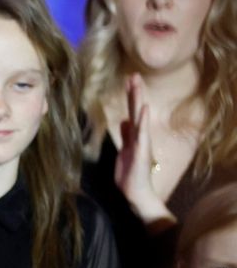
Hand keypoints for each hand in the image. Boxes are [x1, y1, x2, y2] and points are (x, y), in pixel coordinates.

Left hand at [114, 74, 174, 227]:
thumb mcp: (125, 150)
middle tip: (134, 74)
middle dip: (135, 92)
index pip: (131, 111)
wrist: (136, 192)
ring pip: (139, 118)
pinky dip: (142, 121)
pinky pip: (143, 134)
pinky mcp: (142, 152)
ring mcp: (141, 143)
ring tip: (136, 84)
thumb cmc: (130, 173)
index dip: (130, 96)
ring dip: (138, 101)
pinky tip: (143, 109)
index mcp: (134, 135)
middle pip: (136, 110)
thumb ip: (126, 135)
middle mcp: (139, 136)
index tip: (128, 80)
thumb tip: (124, 121)